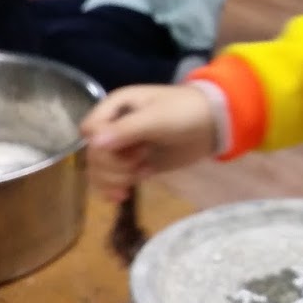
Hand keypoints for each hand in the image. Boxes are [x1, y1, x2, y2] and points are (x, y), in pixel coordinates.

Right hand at [80, 84, 219, 201]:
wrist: (213, 125)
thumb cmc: (185, 113)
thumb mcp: (156, 119)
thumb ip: (126, 130)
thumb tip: (92, 144)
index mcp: (115, 107)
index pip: (90, 131)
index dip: (103, 145)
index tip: (130, 149)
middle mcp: (113, 126)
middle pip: (94, 154)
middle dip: (113, 165)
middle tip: (141, 162)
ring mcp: (123, 148)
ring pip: (100, 170)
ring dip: (114, 179)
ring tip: (140, 176)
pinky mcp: (134, 165)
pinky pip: (112, 180)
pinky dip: (113, 189)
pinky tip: (124, 196)